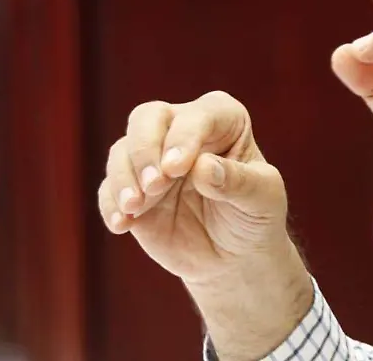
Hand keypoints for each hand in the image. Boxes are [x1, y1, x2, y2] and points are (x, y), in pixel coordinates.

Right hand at [97, 91, 291, 284]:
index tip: (177, 168)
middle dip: (145, 148)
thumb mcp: (263, 199)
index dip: (184, 136)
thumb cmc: (256, 216)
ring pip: (122, 151)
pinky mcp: (132, 190)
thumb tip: (203, 166)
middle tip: (154, 184)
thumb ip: (238, 181)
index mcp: (224, 121)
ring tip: (135, 207)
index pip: (197, 115)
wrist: (236, 256)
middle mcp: (183, 131)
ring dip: (124, 177)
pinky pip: (109, 188)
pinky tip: (122, 224)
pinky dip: (110, 204)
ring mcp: (154, 160)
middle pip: (148, 118)